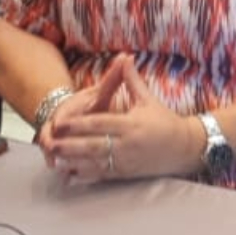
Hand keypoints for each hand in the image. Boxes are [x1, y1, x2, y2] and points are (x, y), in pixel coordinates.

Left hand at [48, 54, 200, 184]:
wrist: (185, 147)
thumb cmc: (165, 121)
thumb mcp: (148, 99)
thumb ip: (132, 80)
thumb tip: (125, 57)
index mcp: (131, 124)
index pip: (100, 124)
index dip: (79, 124)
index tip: (60, 123)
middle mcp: (128, 144)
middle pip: (94, 145)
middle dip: (70, 146)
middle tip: (50, 144)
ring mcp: (127, 161)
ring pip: (96, 163)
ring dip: (74, 163)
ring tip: (54, 161)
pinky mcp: (127, 173)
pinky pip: (103, 176)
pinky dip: (86, 177)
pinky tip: (70, 176)